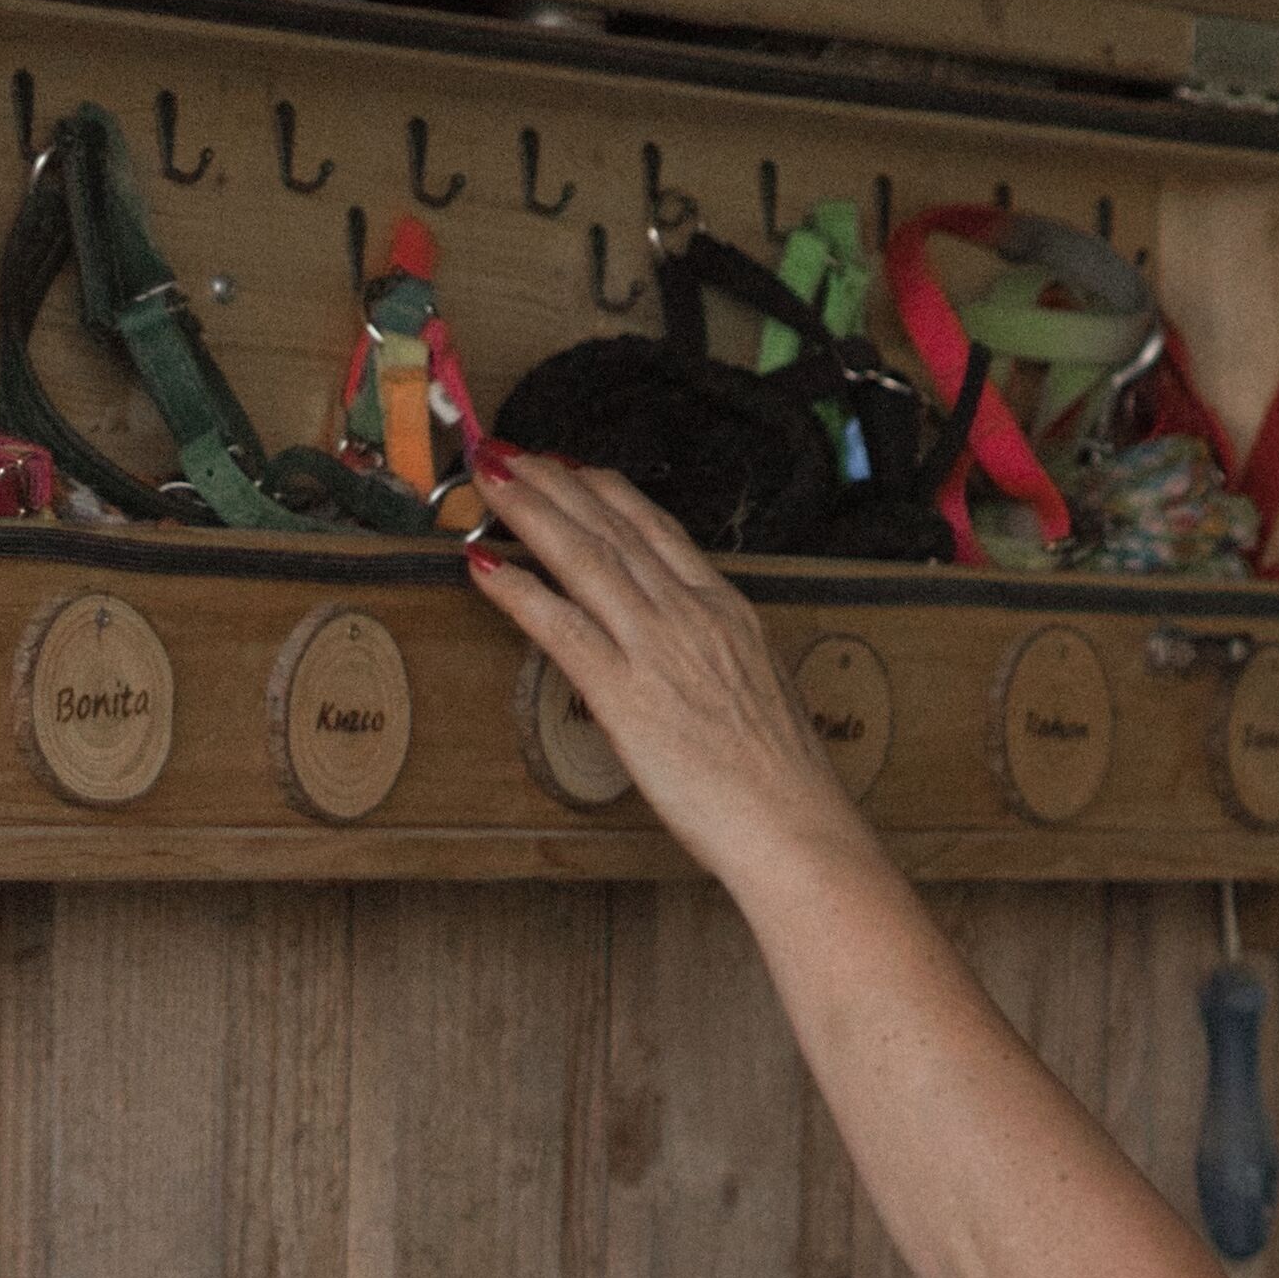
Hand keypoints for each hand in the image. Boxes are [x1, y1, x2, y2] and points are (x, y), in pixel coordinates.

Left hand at [465, 446, 869, 892]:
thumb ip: (719, 660)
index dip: (605, 492)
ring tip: (488, 479)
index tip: (571, 468)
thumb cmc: (785, 780)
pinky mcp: (625, 692)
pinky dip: (517, 589)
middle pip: (612, 528)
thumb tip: (688, 659)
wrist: (797, 826)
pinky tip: (481, 565)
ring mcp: (658, 649)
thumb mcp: (761, 693)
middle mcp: (692, 616)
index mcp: (729, 613)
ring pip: (583, 557)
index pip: (657, 531)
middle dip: (553, 483)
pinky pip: (559, 625)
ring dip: (528, 511)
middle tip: (508, 451)